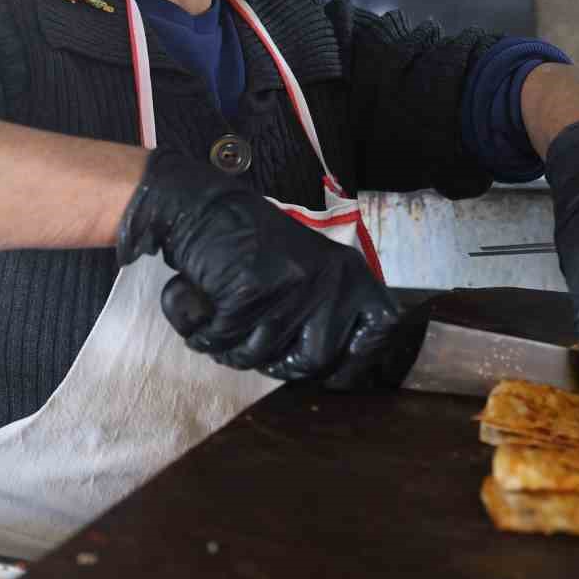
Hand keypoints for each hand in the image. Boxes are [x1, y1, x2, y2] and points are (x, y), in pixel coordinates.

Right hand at [117, 148, 402, 387]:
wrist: (203, 207)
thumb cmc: (252, 243)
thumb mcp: (310, 267)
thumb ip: (328, 308)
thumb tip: (341, 372)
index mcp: (351, 273)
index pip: (382, 328)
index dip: (356, 359)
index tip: (332, 372)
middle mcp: (329, 281)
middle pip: (314, 362)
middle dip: (277, 365)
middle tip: (251, 342)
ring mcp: (290, 288)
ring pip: (260, 357)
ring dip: (230, 349)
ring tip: (218, 319)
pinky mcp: (248, 294)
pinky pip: (222, 341)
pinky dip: (201, 334)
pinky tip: (196, 308)